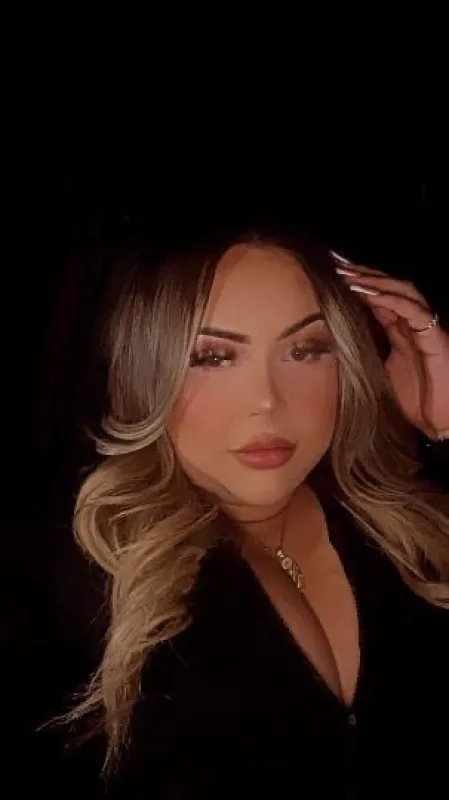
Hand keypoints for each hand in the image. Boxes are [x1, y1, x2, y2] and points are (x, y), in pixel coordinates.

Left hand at [331, 251, 448, 438]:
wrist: (441, 421)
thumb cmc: (414, 402)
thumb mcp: (378, 373)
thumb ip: (362, 355)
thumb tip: (330, 345)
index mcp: (398, 330)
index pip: (375, 297)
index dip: (355, 283)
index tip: (328, 271)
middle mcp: (411, 323)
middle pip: (387, 287)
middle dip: (361, 273)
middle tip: (334, 262)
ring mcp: (424, 328)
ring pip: (401, 291)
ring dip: (374, 281)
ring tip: (348, 274)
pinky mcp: (434, 337)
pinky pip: (413, 311)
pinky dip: (391, 299)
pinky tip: (370, 293)